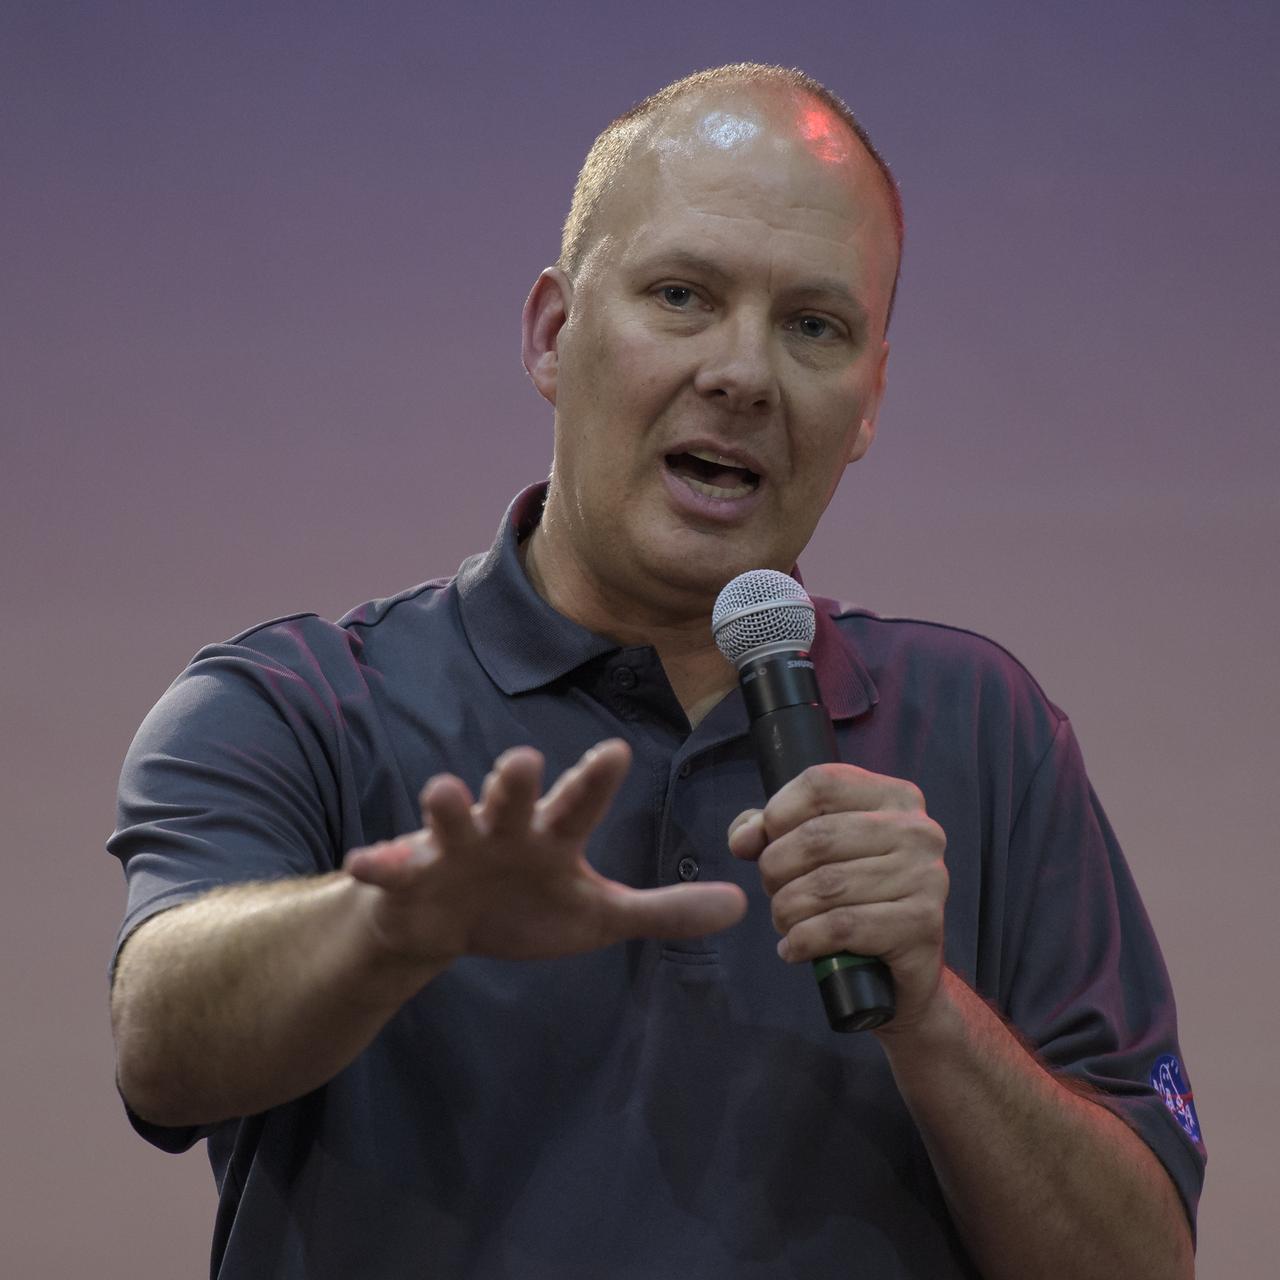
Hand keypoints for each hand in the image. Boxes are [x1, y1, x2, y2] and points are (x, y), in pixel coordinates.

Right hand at [345, 739, 746, 966]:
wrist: (446, 925)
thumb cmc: (525, 906)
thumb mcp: (598, 915)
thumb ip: (662, 910)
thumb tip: (741, 907)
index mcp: (551, 837)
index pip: (579, 803)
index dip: (594, 780)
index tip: (616, 750)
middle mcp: (503, 829)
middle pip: (513, 797)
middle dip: (517, 779)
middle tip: (527, 760)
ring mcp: (453, 850)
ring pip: (450, 819)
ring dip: (446, 806)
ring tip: (445, 791)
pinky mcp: (408, 878)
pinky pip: (391, 870)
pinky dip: (379, 865)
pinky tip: (367, 863)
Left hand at [727, 763, 948, 1030]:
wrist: (902, 974)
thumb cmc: (854, 899)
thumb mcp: (814, 853)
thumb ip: (771, 831)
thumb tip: (743, 839)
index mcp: (894, 797)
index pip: (821, 784)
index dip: (777, 814)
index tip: (764, 845)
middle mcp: (917, 829)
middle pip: (817, 837)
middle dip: (776, 869)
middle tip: (773, 892)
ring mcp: (926, 875)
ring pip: (826, 885)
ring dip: (788, 909)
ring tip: (785, 922)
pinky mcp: (922, 923)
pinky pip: (842, 926)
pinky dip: (804, 939)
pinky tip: (794, 948)